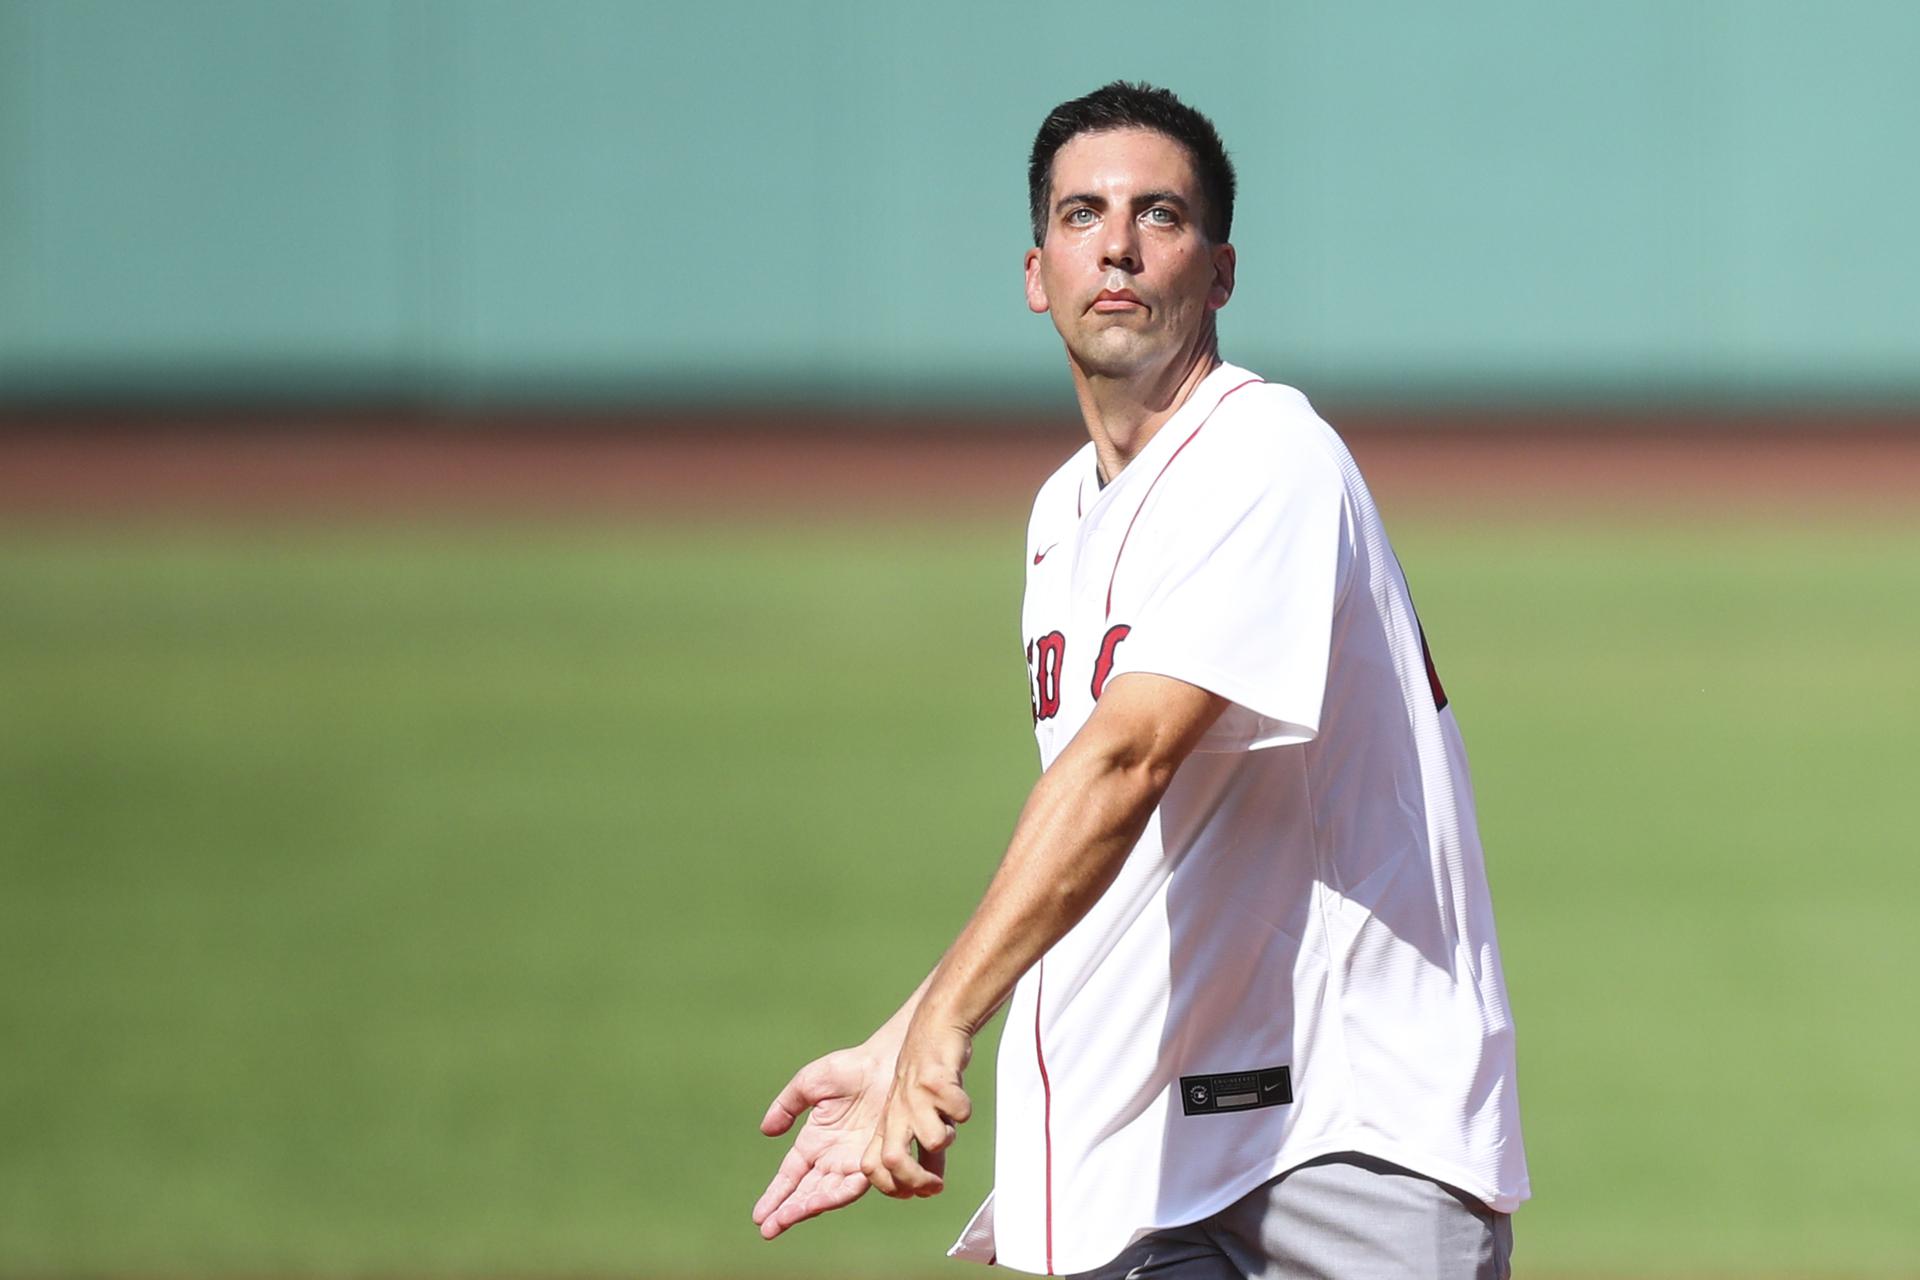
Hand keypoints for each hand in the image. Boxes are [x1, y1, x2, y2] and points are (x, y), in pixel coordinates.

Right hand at [753, 1045, 889, 1239]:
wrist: (888, 1061)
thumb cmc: (851, 1069)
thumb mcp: (810, 1083)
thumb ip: (786, 1105)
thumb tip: (766, 1131)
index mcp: (813, 1143)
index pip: (790, 1176)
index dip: (775, 1195)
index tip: (758, 1216)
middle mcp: (832, 1159)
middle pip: (805, 1192)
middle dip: (787, 1211)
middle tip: (769, 1228)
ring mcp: (854, 1162)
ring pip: (828, 1193)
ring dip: (807, 1207)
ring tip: (788, 1217)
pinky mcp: (876, 1159)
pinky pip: (855, 1182)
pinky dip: (837, 1194)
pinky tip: (820, 1202)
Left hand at [861, 1018, 972, 1198]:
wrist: (935, 1028)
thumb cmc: (928, 1079)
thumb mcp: (917, 1115)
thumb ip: (924, 1152)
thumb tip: (932, 1186)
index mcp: (888, 1123)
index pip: (871, 1167)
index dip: (891, 1188)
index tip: (915, 1193)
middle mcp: (897, 1112)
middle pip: (892, 1162)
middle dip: (916, 1181)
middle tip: (936, 1186)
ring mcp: (915, 1095)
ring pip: (933, 1138)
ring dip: (949, 1136)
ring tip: (950, 1120)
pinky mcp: (936, 1078)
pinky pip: (958, 1110)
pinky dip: (964, 1108)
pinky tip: (959, 1096)